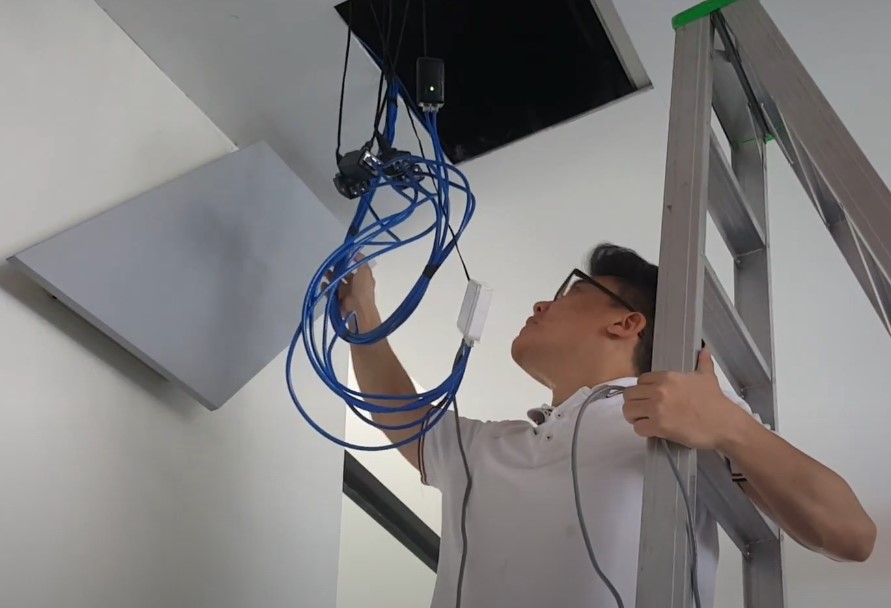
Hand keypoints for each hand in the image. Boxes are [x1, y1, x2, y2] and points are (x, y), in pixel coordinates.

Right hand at [322, 253, 376, 318]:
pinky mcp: (338, 301)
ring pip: (336, 283)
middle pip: (344, 276)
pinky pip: (330, 293)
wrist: (358, 310)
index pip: (354, 269)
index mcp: (362, 279)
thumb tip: (355, 252)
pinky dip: (326, 288)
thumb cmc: (362, 290)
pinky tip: (323, 284)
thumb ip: (361, 261)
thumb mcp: (365, 271)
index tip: (340, 257)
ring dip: (330, 278)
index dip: (348, 263)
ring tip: (324, 273)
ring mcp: (346, 294)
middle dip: (337, 270)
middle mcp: (355, 286)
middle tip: (329, 265)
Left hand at [622, 347, 745, 449]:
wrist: (724, 423)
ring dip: (634, 417)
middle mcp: (659, 390)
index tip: (649, 397)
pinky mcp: (658, 426)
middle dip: (634, 404)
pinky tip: (652, 431)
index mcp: (667, 377)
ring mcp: (657, 408)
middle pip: (629, 395)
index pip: (640, 381)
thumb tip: (705, 350)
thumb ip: (702, 362)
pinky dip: (642, 430)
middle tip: (643, 411)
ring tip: (645, 421)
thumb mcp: (708, 377)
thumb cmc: (716, 402)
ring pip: (628, 411)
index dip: (643, 391)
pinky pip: (638, 428)